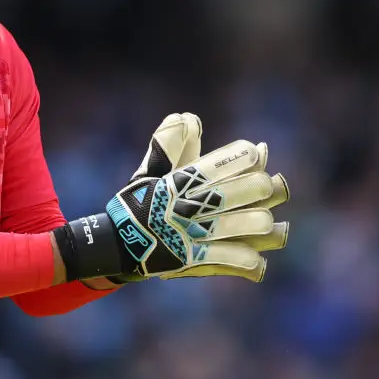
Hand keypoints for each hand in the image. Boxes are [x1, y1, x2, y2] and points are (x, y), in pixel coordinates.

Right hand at [55, 114, 290, 282]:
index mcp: (185, 177)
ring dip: (260, 222)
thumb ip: (169, 143)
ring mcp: (198, 233)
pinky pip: (237, 259)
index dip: (247, 155)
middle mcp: (195, 203)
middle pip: (253, 188)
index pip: (233, 158)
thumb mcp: (150, 170)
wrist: (117, 246)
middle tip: (261, 188)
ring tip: (261, 222)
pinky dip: (249, 260)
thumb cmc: (139, 204)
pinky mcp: (197, 260)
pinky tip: (254, 258)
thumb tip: (188, 118)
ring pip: (252, 223)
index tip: (252, 155)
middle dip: (261, 186)